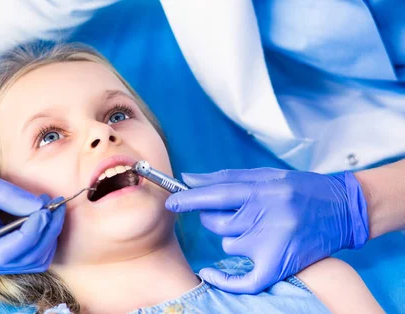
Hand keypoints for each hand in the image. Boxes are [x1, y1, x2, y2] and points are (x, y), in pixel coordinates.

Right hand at [0, 166, 64, 273]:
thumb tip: (40, 207)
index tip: (45, 211)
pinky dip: (45, 237)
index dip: (31, 234)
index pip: (5, 253)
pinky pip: (34, 255)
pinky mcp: (6, 257)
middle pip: (25, 259)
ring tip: (51, 207)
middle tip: (56, 205)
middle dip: (46, 232)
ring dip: (50, 235)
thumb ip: (8, 195)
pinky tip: (46, 217)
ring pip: (35, 261)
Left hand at [165, 168, 368, 293]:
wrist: (344, 209)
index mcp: (264, 190)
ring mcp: (274, 242)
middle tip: (232, 213)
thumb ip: (227, 178)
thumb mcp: (267, 175)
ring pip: (229, 244)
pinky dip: (224, 279)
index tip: (171, 202)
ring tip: (257, 229)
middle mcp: (268, 215)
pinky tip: (210, 273)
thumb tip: (189, 179)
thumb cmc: (302, 188)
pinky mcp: (280, 263)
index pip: (217, 194)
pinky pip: (243, 280)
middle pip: (219, 222)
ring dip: (234, 238)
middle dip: (216, 217)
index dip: (190, 199)